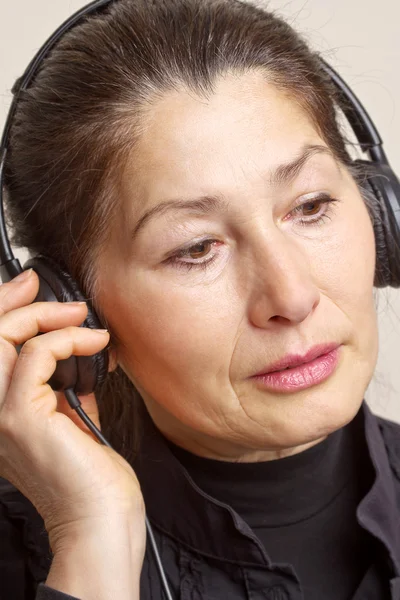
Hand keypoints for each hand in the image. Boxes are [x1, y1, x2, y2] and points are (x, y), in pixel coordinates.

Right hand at [0, 269, 145, 557]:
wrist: (100, 519)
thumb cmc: (91, 479)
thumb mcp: (74, 418)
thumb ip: (67, 386)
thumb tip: (78, 357)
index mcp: (0, 414)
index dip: (4, 309)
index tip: (31, 287)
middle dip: (16, 301)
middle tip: (47, 289)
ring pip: (1, 338)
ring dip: (44, 316)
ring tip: (78, 316)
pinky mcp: (21, 417)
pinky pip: (37, 355)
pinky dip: (69, 339)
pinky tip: (95, 343)